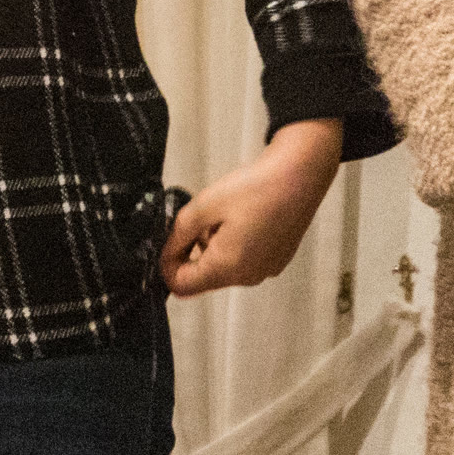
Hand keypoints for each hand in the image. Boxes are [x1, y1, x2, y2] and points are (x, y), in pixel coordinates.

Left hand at [160, 117, 342, 295]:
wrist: (298, 177)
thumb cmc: (252, 189)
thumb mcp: (202, 207)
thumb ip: (178, 235)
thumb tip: (166, 255)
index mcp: (228, 268)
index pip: (182, 286)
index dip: (166, 265)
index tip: (168, 239)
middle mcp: (249, 277)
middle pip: (203, 278)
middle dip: (190, 252)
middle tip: (198, 220)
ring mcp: (266, 271)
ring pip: (222, 268)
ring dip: (211, 246)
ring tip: (222, 215)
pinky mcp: (276, 261)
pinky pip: (242, 261)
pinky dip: (232, 245)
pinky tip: (241, 218)